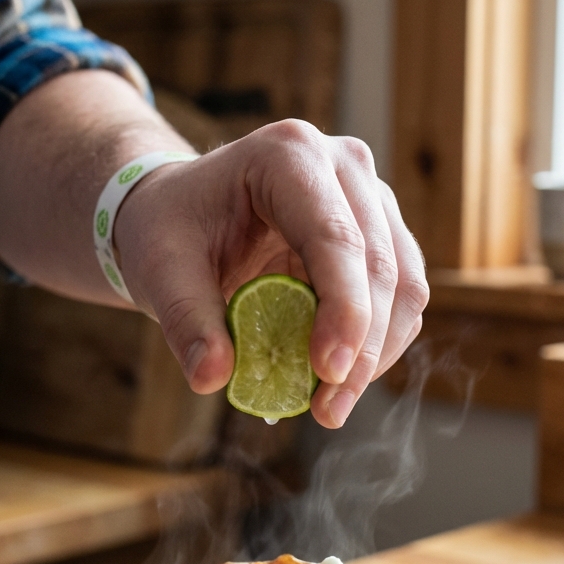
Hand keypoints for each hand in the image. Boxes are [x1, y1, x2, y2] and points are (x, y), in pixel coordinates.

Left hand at [114, 120, 427, 428]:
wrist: (181, 212)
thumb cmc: (168, 228)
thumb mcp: (159, 269)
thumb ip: (185, 320)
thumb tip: (211, 376)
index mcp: (288, 154)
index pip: (335, 236)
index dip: (343, 310)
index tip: (328, 372)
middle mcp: (344, 164)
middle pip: (380, 264)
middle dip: (362, 347)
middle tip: (327, 409)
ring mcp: (370, 197)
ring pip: (404, 284)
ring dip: (377, 354)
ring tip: (331, 406)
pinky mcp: (381, 234)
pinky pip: (400, 297)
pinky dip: (377, 347)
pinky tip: (340, 382)